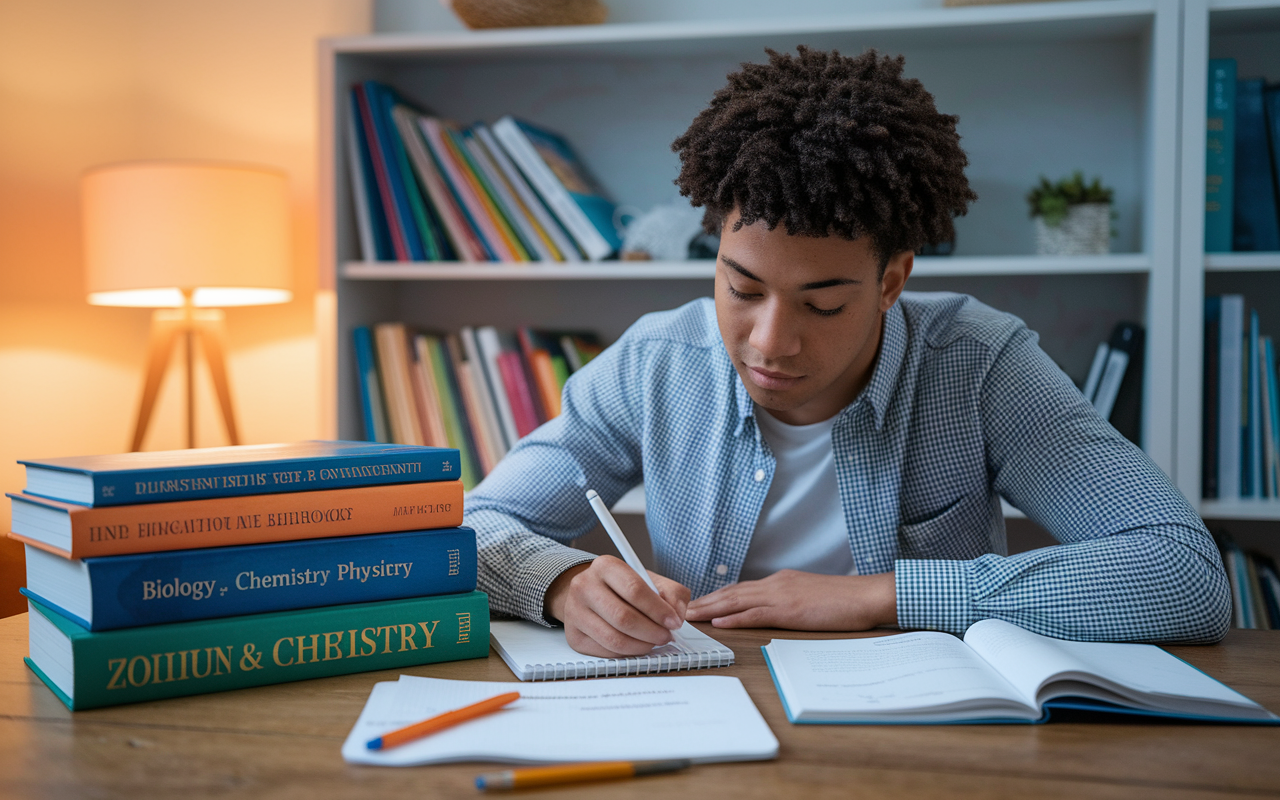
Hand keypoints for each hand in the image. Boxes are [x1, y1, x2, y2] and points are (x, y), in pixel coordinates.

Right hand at [544, 556, 692, 657]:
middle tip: (666, 636)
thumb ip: (672, 593)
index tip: (674, 622)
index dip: (658, 610)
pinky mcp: (573, 635)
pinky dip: (627, 653)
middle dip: (652, 632)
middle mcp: (584, 586)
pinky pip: (606, 651)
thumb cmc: (623, 588)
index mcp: (605, 566)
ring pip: (614, 639)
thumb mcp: (650, 580)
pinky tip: (635, 645)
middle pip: (623, 618)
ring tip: (653, 642)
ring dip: (641, 646)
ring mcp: (575, 612)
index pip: (634, 590)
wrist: (590, 594)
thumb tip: (677, 616)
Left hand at [685, 570, 896, 630]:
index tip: (698, 602)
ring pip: (738, 601)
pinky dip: (735, 617)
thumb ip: (788, 601)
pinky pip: (757, 614)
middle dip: (705, 601)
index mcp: (780, 582)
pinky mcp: (790, 610)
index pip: (741, 588)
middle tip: (681, 609)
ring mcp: (782, 596)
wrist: (865, 596)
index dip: (717, 596)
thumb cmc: (843, 600)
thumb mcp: (809, 597)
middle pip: (732, 592)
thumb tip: (773, 611)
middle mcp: (776, 584)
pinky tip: (720, 622)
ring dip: (711, 609)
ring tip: (690, 616)